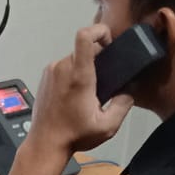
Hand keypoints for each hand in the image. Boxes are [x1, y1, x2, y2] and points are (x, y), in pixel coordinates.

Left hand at [29, 24, 133, 154]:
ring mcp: (51, 71)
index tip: (109, 41)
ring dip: (85, 68)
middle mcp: (62, 68)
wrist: (45, 144)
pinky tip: (76, 94)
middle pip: (84, 48)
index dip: (99, 31)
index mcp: (79, 76)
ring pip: (74, 58)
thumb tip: (129, 91)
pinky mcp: (45, 77)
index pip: (85, 36)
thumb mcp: (107, 126)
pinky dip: (73, 74)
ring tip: (89, 91)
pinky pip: (64, 66)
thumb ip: (123, 105)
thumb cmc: (73, 135)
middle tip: (104, 80)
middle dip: (98, 59)